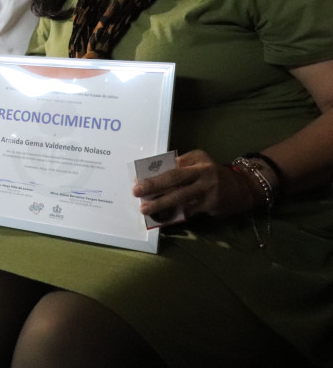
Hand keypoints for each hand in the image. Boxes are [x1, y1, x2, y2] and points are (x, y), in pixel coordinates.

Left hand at [133, 150, 255, 219]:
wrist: (243, 188)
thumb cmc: (214, 173)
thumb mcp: (200, 162)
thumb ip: (181, 165)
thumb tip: (156, 173)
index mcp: (199, 163)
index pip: (174, 168)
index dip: (155, 175)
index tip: (137, 180)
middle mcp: (204, 176)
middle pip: (176, 182)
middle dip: (154, 188)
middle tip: (136, 193)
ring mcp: (208, 193)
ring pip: (181, 199)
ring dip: (161, 205)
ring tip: (146, 209)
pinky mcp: (212, 207)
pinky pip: (189, 211)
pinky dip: (175, 214)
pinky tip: (162, 217)